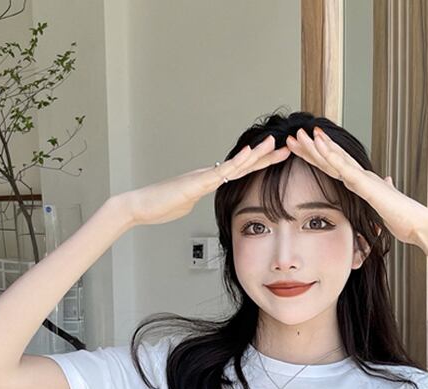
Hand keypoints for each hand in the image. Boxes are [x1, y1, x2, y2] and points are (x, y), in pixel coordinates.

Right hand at [120, 134, 290, 225]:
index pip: (240, 172)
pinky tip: (249, 155)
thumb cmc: (158, 207)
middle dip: (267, 156)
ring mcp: (203, 177)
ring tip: (274, 143)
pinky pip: (221, 172)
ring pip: (235, 163)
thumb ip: (194, 200)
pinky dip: (236, 163)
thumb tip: (197, 201)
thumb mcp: (185, 205)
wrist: (139, 206)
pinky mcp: (197, 183)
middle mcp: (208, 174)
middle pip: (244, 164)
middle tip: (288, 147)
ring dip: (256, 154)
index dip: (260, 165)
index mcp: (208, 181)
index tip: (277, 159)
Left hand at [285, 127, 427, 248]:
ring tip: (302, 135)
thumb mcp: (386, 206)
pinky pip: (347, 171)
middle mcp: (362, 177)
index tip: (304, 148)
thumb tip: (386, 181)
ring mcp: (365, 180)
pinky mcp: (368, 187)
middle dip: (312, 148)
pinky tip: (321, 148)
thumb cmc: (404, 219)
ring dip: (318, 147)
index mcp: (363, 183)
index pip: (336, 167)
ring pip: (337, 160)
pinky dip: (334, 158)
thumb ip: (383, 192)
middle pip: (332, 159)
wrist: (420, 225)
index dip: (320, 156)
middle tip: (293, 136)